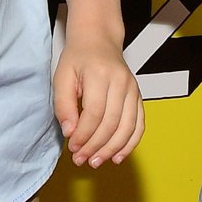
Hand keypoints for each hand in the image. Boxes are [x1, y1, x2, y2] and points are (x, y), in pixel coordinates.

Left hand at [53, 34, 143, 166]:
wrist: (98, 40)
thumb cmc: (79, 58)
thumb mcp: (62, 76)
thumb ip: (64, 105)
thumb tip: (70, 132)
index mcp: (100, 74)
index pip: (94, 114)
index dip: (83, 135)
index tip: (72, 147)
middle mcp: (121, 82)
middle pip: (111, 124)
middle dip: (95, 146)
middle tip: (80, 159)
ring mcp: (133, 89)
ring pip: (127, 128)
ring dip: (111, 150)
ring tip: (96, 161)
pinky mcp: (139, 96)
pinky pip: (139, 125)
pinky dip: (130, 144)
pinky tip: (117, 156)